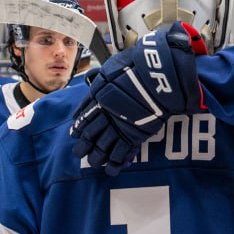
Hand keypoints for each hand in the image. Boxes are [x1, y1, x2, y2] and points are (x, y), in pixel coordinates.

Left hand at [70, 21, 203, 175]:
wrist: (158, 73)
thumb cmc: (138, 63)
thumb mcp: (113, 65)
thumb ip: (102, 77)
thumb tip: (92, 82)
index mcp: (98, 95)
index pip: (84, 115)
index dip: (79, 126)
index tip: (75, 133)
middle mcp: (105, 112)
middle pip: (90, 133)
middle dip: (83, 145)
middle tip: (78, 153)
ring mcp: (120, 124)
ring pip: (103, 145)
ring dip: (96, 156)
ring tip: (92, 163)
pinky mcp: (135, 134)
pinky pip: (122, 151)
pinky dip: (117, 162)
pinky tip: (112, 170)